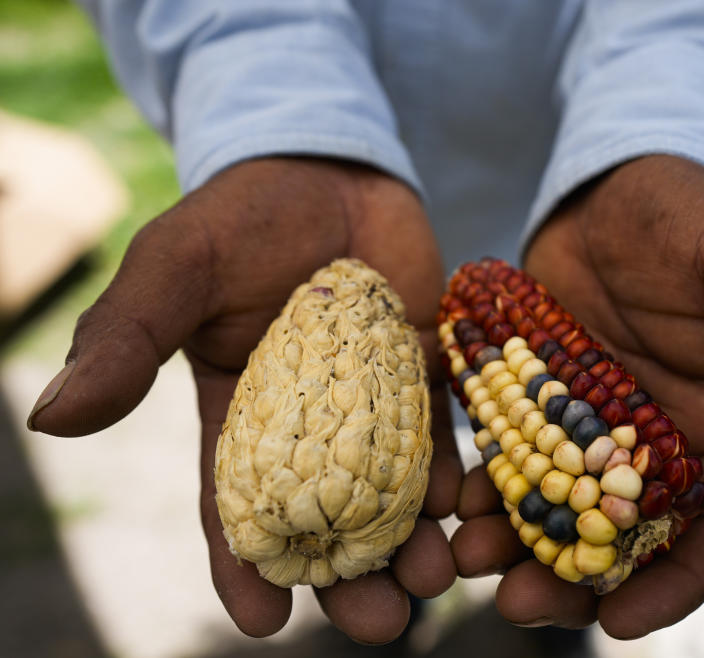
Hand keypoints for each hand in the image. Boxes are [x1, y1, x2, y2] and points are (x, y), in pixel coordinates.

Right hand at [27, 158, 461, 643]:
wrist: (328, 169)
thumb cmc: (242, 217)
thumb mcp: (176, 268)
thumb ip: (125, 338)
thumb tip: (51, 419)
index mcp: (240, 417)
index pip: (237, 508)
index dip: (246, 567)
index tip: (263, 620)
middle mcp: (312, 426)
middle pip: (329, 521)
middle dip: (351, 578)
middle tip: (382, 623)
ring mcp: (375, 405)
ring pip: (394, 493)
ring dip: (414, 542)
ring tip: (433, 579)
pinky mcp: (426, 375)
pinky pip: (444, 435)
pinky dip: (455, 473)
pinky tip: (466, 504)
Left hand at [452, 155, 703, 636]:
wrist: (612, 181)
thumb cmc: (690, 216)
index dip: (671, 583)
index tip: (620, 622)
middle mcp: (647, 438)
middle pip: (614, 535)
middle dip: (571, 578)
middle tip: (516, 603)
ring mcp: (583, 421)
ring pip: (549, 505)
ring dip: (512, 541)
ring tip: (467, 558)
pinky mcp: (530, 395)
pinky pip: (501, 454)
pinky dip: (479, 483)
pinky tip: (446, 499)